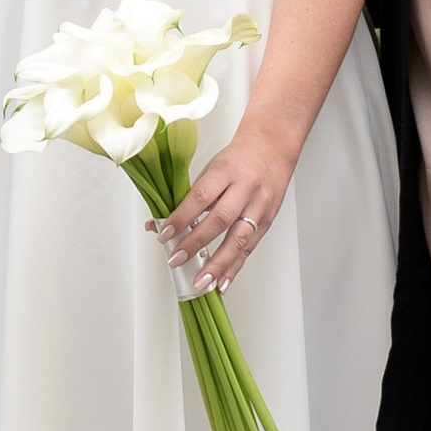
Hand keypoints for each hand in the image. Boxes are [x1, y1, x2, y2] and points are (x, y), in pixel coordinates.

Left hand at [158, 132, 294, 293]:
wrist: (272, 148)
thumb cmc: (237, 159)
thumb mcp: (211, 169)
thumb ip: (188, 197)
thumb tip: (158, 224)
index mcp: (226, 171)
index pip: (201, 197)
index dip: (181, 218)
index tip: (164, 235)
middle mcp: (245, 188)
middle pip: (220, 220)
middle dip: (196, 243)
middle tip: (176, 260)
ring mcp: (259, 206)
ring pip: (239, 239)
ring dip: (219, 264)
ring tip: (201, 282)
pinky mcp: (268, 220)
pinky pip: (250, 247)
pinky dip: (235, 267)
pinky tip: (222, 282)